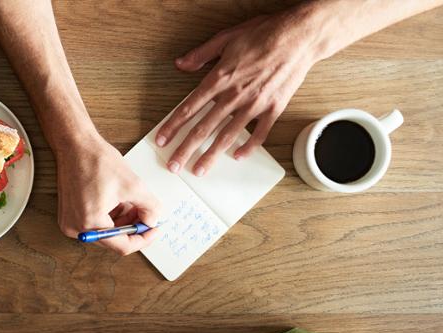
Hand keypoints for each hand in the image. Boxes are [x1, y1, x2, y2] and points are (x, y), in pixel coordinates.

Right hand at [56, 133, 161, 254]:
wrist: (76, 145)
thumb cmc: (97, 161)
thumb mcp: (133, 185)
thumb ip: (149, 207)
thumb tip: (153, 221)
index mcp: (89, 222)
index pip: (122, 246)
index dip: (143, 239)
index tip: (154, 230)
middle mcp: (76, 228)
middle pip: (113, 240)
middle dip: (133, 227)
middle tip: (147, 214)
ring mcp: (70, 222)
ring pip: (106, 232)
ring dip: (122, 221)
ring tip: (132, 203)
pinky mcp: (69, 215)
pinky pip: (95, 224)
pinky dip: (110, 217)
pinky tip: (118, 202)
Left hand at [155, 11, 318, 175]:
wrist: (299, 36)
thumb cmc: (264, 34)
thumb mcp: (226, 37)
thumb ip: (201, 54)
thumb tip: (181, 64)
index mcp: (220, 78)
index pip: (189, 108)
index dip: (173, 126)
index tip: (162, 140)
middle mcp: (234, 95)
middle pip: (204, 128)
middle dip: (186, 149)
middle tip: (174, 165)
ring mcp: (254, 105)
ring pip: (227, 136)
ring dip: (211, 155)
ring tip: (199, 169)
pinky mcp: (274, 109)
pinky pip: (259, 134)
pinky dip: (248, 147)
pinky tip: (237, 156)